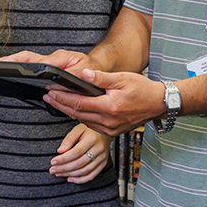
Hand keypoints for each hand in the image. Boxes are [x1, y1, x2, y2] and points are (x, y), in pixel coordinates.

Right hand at [0, 49, 94, 76]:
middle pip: (28, 58)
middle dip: (12, 59)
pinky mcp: (49, 68)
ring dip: (15, 62)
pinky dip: (22, 67)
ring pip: (29, 61)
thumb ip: (74, 76)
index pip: (38, 60)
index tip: (9, 64)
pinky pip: (34, 67)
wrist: (96, 64)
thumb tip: (56, 83)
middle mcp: (52, 59)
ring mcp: (49, 63)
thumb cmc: (91, 67)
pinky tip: (14, 74)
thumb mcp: (87, 70)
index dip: (22, 62)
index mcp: (59, 59)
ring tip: (0, 67)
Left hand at [44, 69, 165, 136]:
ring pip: (83, 121)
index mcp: (109, 107)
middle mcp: (108, 120)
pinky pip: (92, 125)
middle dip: (61, 105)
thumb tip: (83, 74)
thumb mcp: (122, 78)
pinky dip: (82, 118)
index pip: (79, 103)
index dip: (63, 98)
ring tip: (59, 103)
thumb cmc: (143, 89)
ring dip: (69, 112)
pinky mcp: (112, 131)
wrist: (158, 103)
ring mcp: (110, 128)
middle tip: (48, 98)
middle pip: (77, 114)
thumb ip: (101, 78)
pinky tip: (76, 110)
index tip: (51, 92)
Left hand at [50, 123, 110, 183]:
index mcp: (92, 139)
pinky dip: (80, 180)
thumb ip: (69, 139)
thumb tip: (60, 151)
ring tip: (58, 173)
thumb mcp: (78, 129)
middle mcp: (99, 149)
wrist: (105, 131)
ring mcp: (102, 158)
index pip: (76, 152)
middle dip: (63, 168)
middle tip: (52, 170)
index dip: (63, 159)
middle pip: (79, 163)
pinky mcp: (103, 163)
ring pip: (84, 171)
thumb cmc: (90, 129)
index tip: (53, 161)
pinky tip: (70, 179)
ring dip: (69, 174)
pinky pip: (91, 175)